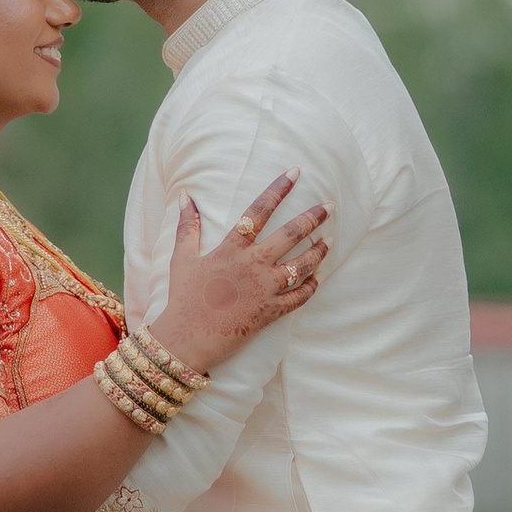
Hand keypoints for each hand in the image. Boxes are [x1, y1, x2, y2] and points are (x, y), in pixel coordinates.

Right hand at [155, 171, 328, 375]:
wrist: (188, 338)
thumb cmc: (183, 297)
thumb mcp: (181, 258)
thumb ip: (187, 226)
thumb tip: (185, 196)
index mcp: (232, 248)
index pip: (259, 210)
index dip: (278, 189)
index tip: (295, 173)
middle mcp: (253, 265)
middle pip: (291, 234)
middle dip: (313, 217)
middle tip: (329, 206)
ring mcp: (265, 289)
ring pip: (302, 265)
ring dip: (318, 252)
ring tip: (329, 240)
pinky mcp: (271, 311)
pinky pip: (299, 297)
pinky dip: (311, 287)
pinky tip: (317, 278)